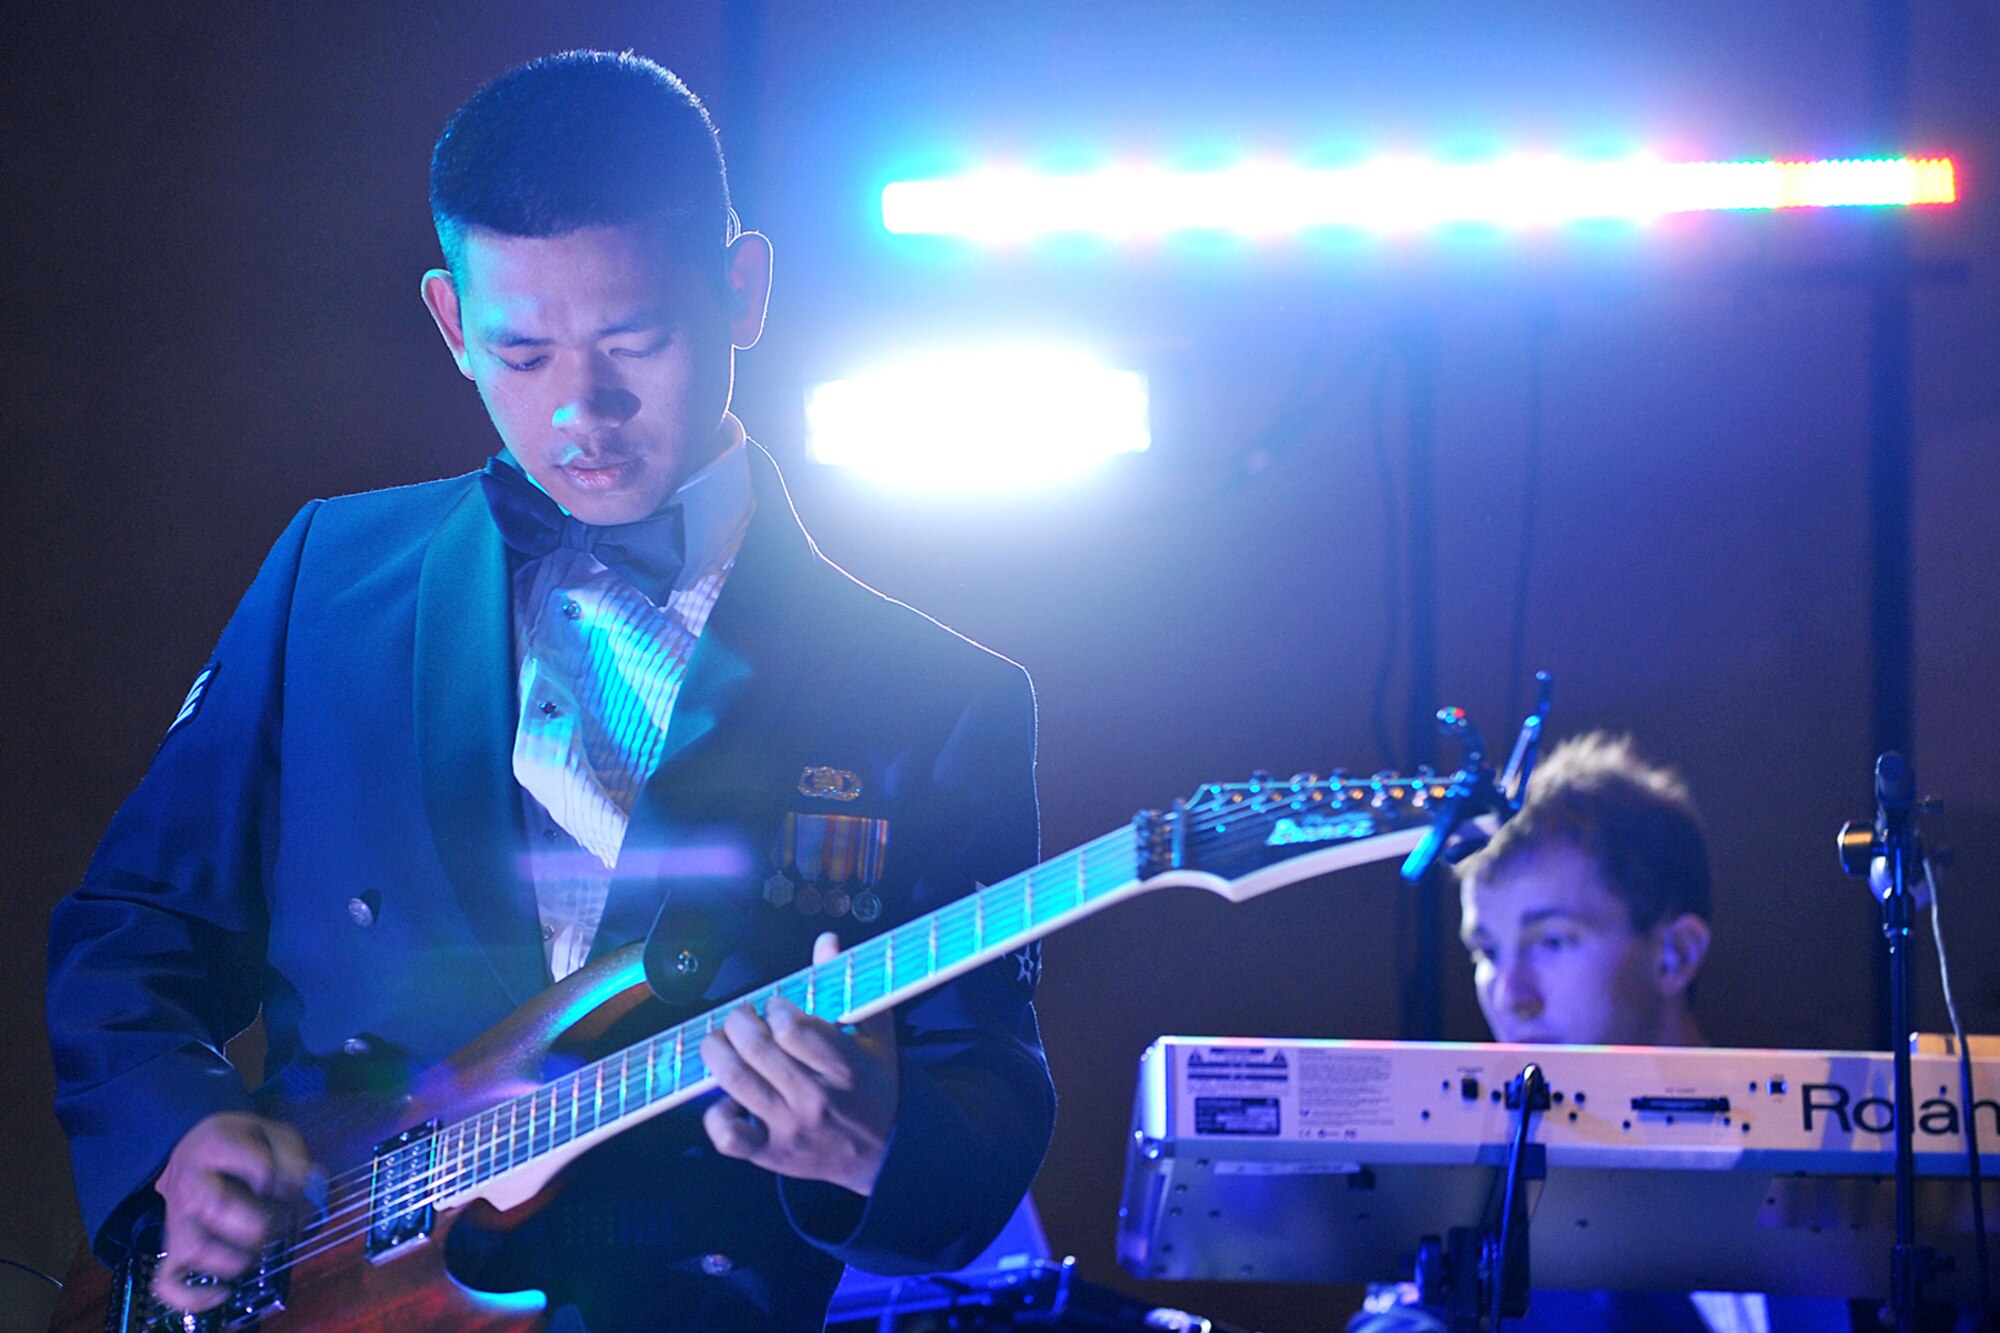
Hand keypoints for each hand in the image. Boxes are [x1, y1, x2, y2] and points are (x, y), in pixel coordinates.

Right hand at [150, 1112, 313, 1311]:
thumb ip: (293, 1155)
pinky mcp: (172, 1249)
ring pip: (195, 1248)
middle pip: (219, 1209)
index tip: (297, 1184)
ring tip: (259, 1249)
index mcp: (214, 1145)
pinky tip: (224, 1292)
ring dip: (238, 1257)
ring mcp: (177, 1220)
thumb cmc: (239, 1143)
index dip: (289, 1181)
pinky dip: (193, 1296)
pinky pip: (167, 1283)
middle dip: (263, 1221)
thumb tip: (314, 1184)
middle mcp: (189, 1184)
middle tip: (281, 1221)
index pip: (260, 1169)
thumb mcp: (270, 1132)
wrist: (193, 1151)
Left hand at [701, 931, 898, 1195]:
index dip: (775, 1009)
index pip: (792, 1029)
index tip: (776, 1008)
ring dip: (717, 1052)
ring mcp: (789, 1128)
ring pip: (734, 1082)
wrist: (882, 1155)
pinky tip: (725, 1099)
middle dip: (739, 1021)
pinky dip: (715, 1115)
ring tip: (720, 1042)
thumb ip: (848, 986)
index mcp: (844, 1067)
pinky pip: (728, 1136)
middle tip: (742, 1017)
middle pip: (756, 1049)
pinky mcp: (770, 1154)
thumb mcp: (874, 1034)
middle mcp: (814, 1098)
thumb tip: (826, 941)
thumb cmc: (874, 1086)